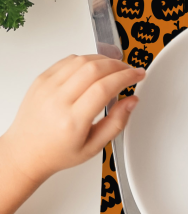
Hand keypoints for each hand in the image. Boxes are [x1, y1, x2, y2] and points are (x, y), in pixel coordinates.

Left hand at [1, 55, 144, 186]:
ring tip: (113, 69)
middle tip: (128, 71)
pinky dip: (86, 60)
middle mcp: (57, 102)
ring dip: (104, 60)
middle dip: (119, 66)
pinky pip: (68, 60)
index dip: (126, 76)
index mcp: (72, 121)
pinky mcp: (40, 80)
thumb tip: (132, 100)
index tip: (138, 75)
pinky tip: (93, 69)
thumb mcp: (93, 147)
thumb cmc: (56, 153)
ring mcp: (46, 88)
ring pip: (82, 60)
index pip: (104, 88)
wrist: (24, 153)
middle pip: (95, 68)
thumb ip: (117, 122)